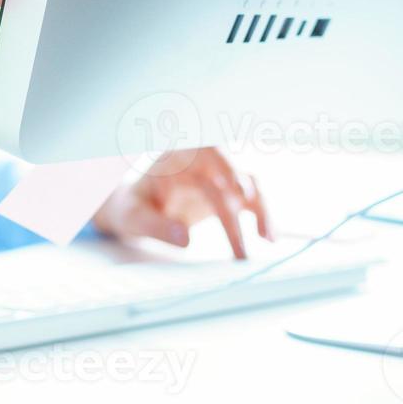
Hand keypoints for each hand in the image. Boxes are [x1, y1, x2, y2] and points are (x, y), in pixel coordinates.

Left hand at [92, 148, 271, 258]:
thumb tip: (186, 240)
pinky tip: (269, 237)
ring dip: (262, 210)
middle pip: (231, 179)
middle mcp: (204, 164)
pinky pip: (252, 202)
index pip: (207, 153)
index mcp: (178, 158)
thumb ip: (156, 226)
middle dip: (237, 212)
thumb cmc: (133, 208)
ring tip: (267, 239)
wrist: (137, 208)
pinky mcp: (228, 195)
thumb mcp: (134, 217)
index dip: (225, 166)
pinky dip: (263, 216)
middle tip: (240, 250)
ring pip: (250, 187)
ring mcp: (219, 178)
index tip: (235, 188)